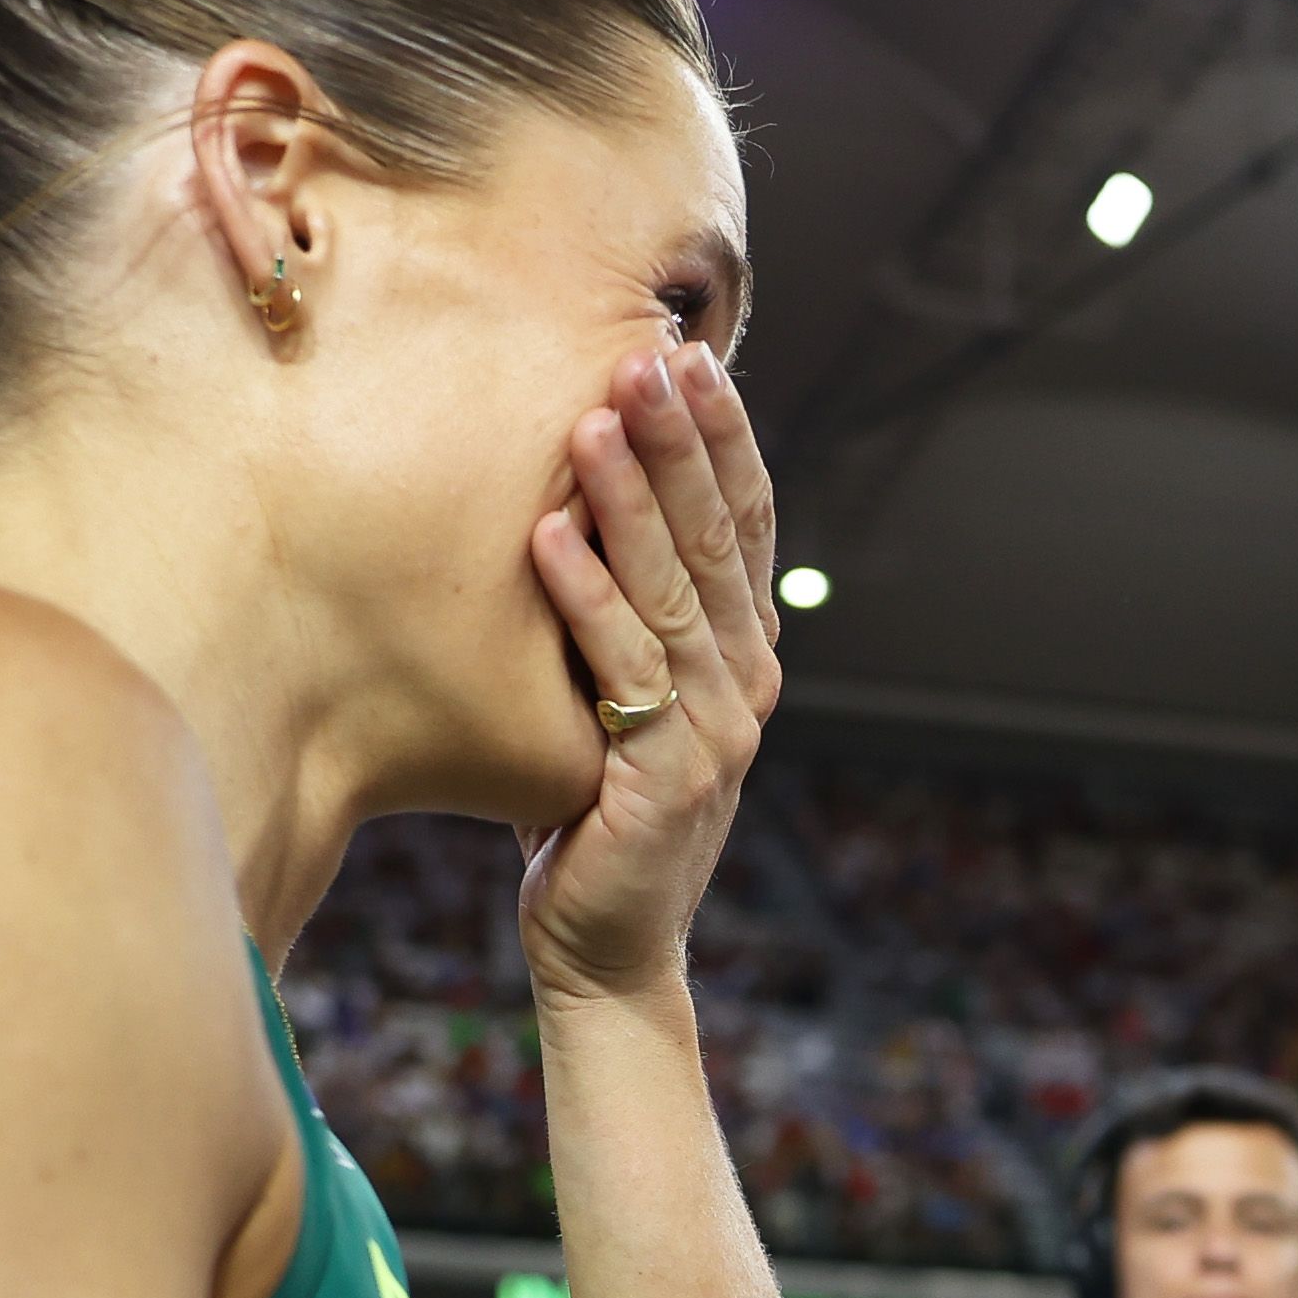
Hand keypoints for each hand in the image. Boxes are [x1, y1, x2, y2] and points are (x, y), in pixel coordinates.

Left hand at [517, 344, 781, 1000]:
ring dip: (633, 502)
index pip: (746, 522)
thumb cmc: (593, 808)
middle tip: (649, 356)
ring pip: (677, 593)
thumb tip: (577, 496)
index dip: (723, 438)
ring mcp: (718, 731)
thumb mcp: (619, 692)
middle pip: (719, 539)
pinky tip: (548, 538)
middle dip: (682, 442)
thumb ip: (626, 612)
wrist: (607, 944)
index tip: (687, 353)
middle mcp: (749, 681)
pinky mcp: (669, 778)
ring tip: (595, 421)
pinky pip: (624, 672)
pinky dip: (586, 602)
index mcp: (746, 651)